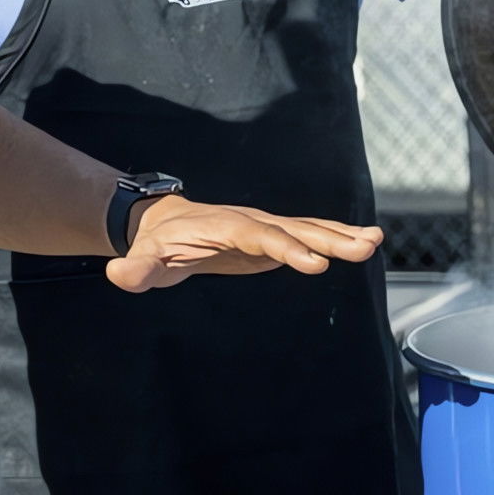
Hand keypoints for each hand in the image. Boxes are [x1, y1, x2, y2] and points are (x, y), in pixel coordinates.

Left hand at [104, 195, 383, 292]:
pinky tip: (363, 242)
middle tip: (365, 245)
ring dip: (341, 235)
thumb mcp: (141, 260)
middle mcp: (250, 220)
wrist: (162, 224)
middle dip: (329, 237)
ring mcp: (265, 226)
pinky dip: (335, 237)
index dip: (286, 248)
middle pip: (293, 227)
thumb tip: (118, 273)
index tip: (315, 264)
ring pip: (307, 229)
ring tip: (376, 241)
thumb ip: (134, 268)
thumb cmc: (154, 245)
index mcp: (224, 226)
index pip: (259, 236)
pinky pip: (308, 235)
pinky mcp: (273, 238)